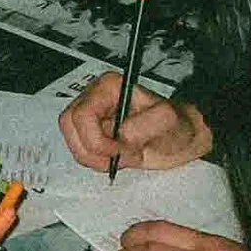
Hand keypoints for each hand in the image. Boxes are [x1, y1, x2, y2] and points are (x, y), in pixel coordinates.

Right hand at [58, 71, 212, 174]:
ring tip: (123, 157)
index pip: (82, 114)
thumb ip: (143, 126)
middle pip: (69, 126)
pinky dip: (97, 162)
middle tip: (116, 157)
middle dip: (91, 149)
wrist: (181, 138)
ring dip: (94, 158)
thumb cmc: (176, 124)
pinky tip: (119, 159)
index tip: (117, 150)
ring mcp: (92, 118)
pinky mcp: (93, 135)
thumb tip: (120, 136)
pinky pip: (81, 152)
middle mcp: (95, 99)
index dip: (95, 138)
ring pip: (73, 142)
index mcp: (109, 87)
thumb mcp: (166, 120)